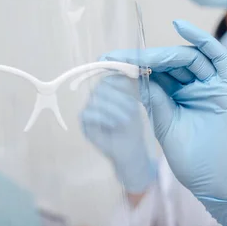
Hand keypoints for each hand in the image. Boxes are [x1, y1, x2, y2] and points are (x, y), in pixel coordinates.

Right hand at [80, 75, 156, 193]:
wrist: (130, 152)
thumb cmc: (136, 127)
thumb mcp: (142, 105)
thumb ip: (139, 87)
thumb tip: (138, 73)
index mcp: (110, 87)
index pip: (111, 72)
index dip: (119, 74)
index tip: (133, 80)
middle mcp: (97, 94)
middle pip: (103, 84)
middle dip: (119, 96)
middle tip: (132, 109)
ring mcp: (89, 106)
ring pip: (96, 97)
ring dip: (113, 108)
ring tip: (126, 120)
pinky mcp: (84, 121)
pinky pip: (88, 112)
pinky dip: (103, 117)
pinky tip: (115, 125)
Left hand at [105, 20, 226, 225]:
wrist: (222, 187)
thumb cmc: (194, 162)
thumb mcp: (166, 127)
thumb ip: (155, 100)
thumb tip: (134, 75)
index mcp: (178, 97)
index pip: (154, 72)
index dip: (132, 65)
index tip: (107, 61)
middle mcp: (196, 87)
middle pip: (169, 62)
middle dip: (143, 58)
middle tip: (117, 58)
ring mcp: (214, 85)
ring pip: (189, 57)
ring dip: (163, 53)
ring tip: (141, 55)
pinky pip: (218, 56)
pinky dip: (201, 40)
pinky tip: (181, 27)